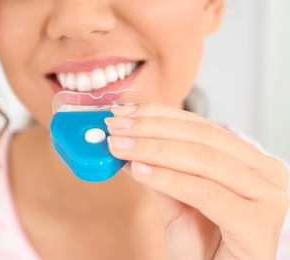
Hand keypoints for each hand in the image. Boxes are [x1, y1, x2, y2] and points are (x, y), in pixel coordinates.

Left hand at [105, 102, 288, 259]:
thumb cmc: (204, 245)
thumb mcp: (176, 200)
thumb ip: (157, 170)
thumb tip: (125, 142)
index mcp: (249, 160)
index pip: (200, 126)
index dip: (158, 115)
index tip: (122, 114)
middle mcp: (265, 173)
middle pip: (201, 137)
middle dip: (151, 129)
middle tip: (114, 128)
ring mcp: (267, 197)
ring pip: (202, 160)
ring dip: (152, 150)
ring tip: (118, 147)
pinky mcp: (257, 225)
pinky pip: (204, 192)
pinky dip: (167, 178)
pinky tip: (138, 171)